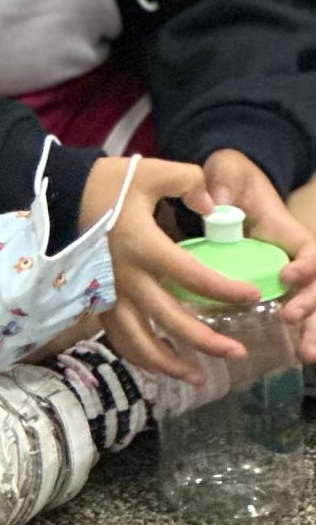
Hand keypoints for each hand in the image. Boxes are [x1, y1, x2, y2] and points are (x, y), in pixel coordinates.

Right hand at [80, 154, 256, 382]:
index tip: (251, 296)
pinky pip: (119, 338)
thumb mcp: (148, 171)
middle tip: (237, 352)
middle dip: (206, 341)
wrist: (58, 194)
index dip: (225, 290)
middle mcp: (127, 277)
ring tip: (198, 377)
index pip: (193, 276)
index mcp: (144, 246)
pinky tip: (158, 366)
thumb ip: (186, 181)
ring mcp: (109, 294)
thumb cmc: (105, 184)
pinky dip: (139, 357)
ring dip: (170, 363)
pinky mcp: (96, 300)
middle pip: (171, 320)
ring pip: (140, 342)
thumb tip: (211, 208)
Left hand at [192, 150, 315, 357]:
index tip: (285, 276)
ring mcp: (287, 276)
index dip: (306, 267)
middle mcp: (295, 258)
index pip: (311, 252)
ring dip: (312, 329)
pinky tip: (295, 355)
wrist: (228, 188)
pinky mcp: (273, 288)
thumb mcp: (227, 169)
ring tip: (304, 354)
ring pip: (311, 305)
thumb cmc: (232, 178)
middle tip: (292, 321)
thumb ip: (223, 180)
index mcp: (289, 233)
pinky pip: (293, 311)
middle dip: (313, 309)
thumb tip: (218, 205)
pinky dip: (299, 333)